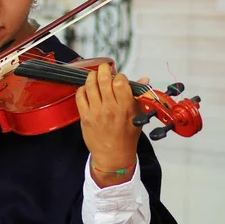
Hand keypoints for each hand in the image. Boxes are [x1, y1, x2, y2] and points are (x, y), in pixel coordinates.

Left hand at [75, 63, 148, 186]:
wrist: (113, 156)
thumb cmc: (127, 137)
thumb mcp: (138, 117)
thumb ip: (139, 97)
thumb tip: (143, 78)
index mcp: (125, 108)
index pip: (120, 82)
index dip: (119, 75)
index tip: (119, 77)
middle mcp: (110, 108)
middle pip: (103, 80)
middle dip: (104, 69)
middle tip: (105, 68)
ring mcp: (96, 112)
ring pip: (90, 85)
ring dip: (92, 76)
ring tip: (95, 75)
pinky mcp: (85, 117)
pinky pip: (80, 96)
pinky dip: (83, 88)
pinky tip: (87, 88)